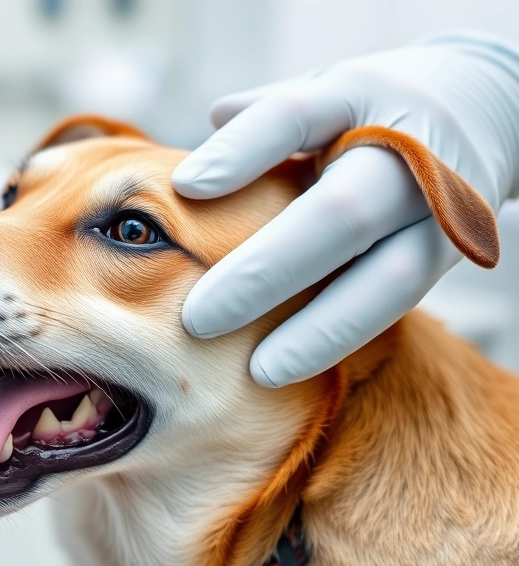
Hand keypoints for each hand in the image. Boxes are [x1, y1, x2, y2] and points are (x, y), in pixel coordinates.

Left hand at [171, 32, 518, 386]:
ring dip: (317, 329)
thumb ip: (265, 114)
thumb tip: (203, 138)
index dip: (241, 152)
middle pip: (340, 214)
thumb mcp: (324, 87)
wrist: (488, 105)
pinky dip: (342, 336)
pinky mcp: (455, 252)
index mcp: (357, 93)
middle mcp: (409, 149)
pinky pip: (397, 303)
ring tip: (257, 370)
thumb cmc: (371, 105)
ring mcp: (442, 206)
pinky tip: (290, 364)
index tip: (184, 188)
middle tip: (199, 317)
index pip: (295, 116)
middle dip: (265, 272)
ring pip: (388, 278)